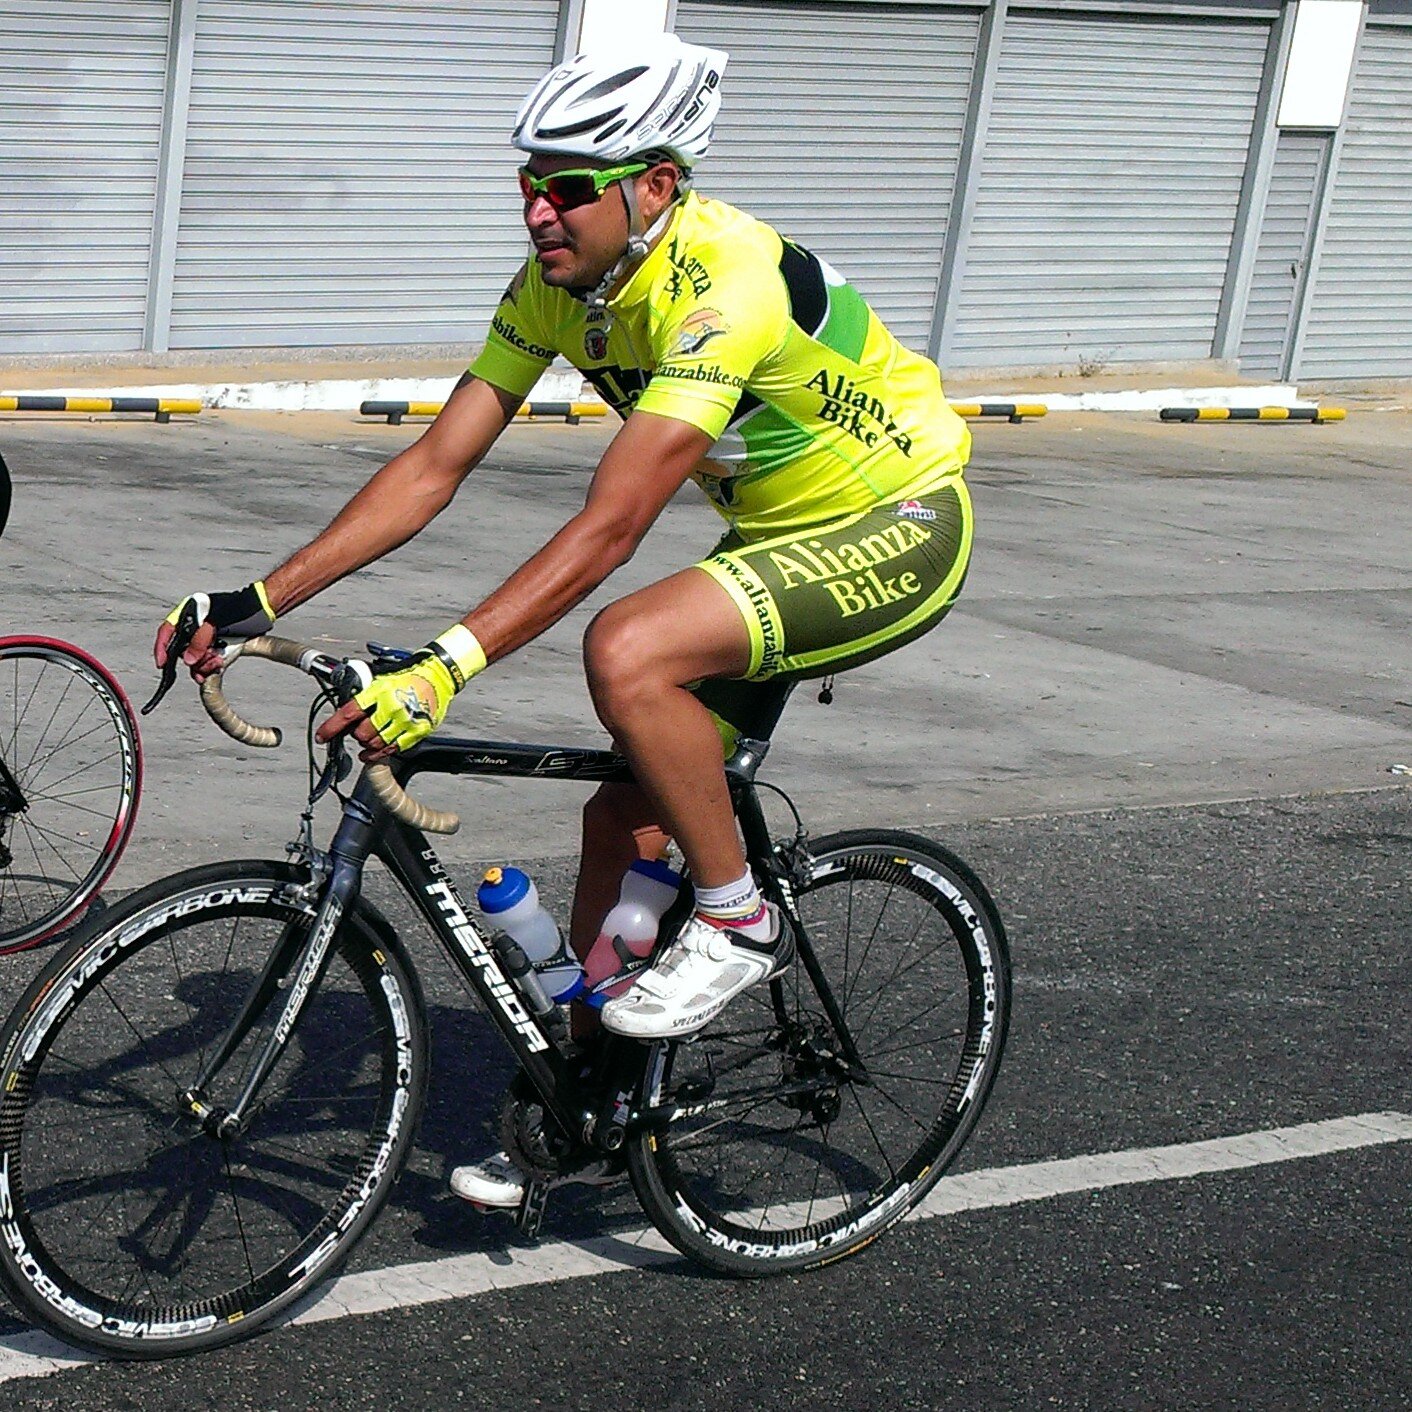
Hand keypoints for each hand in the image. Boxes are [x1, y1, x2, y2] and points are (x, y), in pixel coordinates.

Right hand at [154, 582, 275, 683]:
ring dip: (204, 665)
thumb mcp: (218, 622)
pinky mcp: (219, 646)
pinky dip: (211, 666)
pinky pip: (208, 661)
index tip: (162, 664)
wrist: (265, 610)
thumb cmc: (243, 608)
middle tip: (206, 663)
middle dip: (193, 659)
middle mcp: (196, 626)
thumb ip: (201, 640)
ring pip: (196, 658)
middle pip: (183, 649)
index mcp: (190, 613)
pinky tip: (219, 665)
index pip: (168, 630)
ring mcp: (208, 637)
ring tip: (217, 662)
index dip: (162, 647)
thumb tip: (188, 660)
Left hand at [315, 624, 485, 761]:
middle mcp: (390, 707)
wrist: (439, 675)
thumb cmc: (409, 675)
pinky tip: (374, 752)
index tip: (322, 736)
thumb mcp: (382, 678)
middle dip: (356, 735)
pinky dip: (380, 753)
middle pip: (361, 734)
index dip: (331, 728)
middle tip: (357, 732)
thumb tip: (346, 709)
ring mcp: (405, 721)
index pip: (348, 713)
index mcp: (378, 691)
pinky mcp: (417, 731)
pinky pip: (393, 749)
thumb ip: (364, 694)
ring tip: (367, 741)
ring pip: (376, 744)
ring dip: (367, 745)